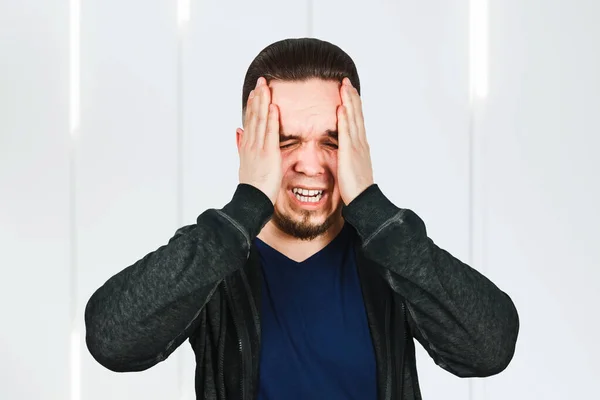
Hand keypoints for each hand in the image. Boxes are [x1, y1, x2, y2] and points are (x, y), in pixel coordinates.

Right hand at [238, 77, 281, 204]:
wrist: (251, 199)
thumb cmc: (252, 185)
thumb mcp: (244, 162)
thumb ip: (241, 144)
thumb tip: (237, 131)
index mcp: (247, 145)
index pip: (250, 120)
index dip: (252, 104)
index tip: (255, 91)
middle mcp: (251, 144)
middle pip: (254, 116)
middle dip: (257, 97)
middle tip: (261, 80)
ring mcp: (258, 148)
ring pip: (260, 120)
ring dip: (263, 102)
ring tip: (266, 87)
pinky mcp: (268, 154)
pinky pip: (270, 133)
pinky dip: (272, 119)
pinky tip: (274, 106)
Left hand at [337, 77, 374, 204]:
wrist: (363, 200)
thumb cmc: (356, 188)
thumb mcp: (352, 167)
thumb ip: (348, 156)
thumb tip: (343, 151)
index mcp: (360, 146)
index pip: (356, 120)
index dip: (353, 104)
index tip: (348, 90)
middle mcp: (360, 143)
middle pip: (356, 115)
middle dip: (351, 97)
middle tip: (346, 81)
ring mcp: (356, 147)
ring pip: (353, 119)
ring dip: (348, 101)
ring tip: (344, 86)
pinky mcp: (350, 154)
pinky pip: (346, 133)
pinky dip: (345, 119)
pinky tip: (342, 108)